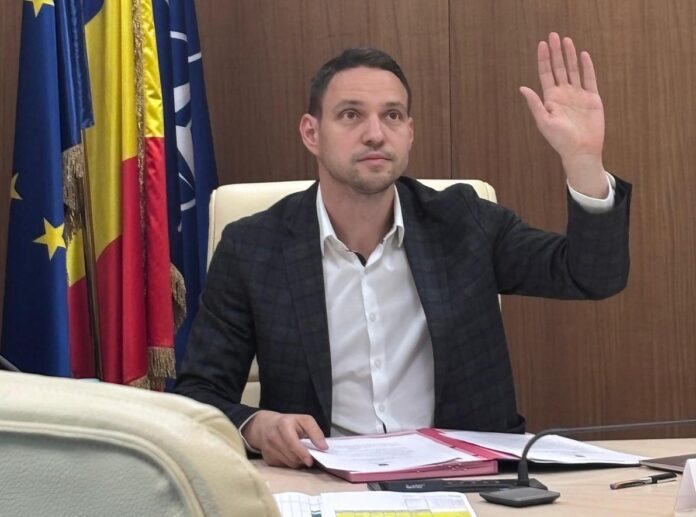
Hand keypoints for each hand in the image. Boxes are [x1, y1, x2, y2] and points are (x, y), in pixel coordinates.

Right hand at [242, 410, 327, 467]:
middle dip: (303, 459)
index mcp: (283, 425)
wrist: (265, 426)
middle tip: (310, 456)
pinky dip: (290, 463)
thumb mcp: (304, 420)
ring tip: (301, 454)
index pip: (292, 443)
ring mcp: (268, 450)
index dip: (302, 453)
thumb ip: (315, 432)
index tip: (310, 461)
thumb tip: (324, 447)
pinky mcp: (268, 460)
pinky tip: (291, 455)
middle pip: (292, 456)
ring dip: (298, 462)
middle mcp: (273, 438)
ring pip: (289, 464)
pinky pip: (284, 467)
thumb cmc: (288, 423)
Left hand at [520, 32, 607, 197]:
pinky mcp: (592, 98)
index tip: (542, 44)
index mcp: (550, 99)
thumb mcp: (544, 122)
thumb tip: (522, 88)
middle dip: (556, 52)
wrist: (581, 151)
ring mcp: (578, 95)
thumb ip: (535, 104)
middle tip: (553, 35)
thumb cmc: (560, 140)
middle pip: (559, 68)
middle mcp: (564, 94)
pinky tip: (583, 55)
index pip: (546, 74)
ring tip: (566, 40)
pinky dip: (587, 67)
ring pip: (574, 70)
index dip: (543, 59)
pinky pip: (589, 79)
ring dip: (570, 55)